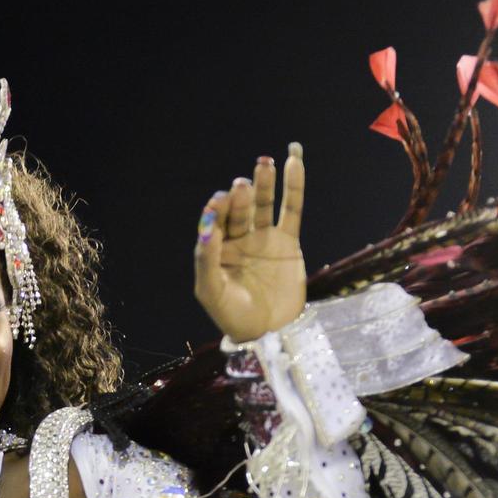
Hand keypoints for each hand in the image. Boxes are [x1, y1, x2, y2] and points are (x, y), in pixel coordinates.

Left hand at [194, 143, 306, 340]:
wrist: (269, 333)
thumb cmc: (233, 316)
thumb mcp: (212, 292)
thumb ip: (206, 260)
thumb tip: (205, 229)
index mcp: (217, 250)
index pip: (215, 222)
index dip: (218, 210)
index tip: (220, 201)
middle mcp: (239, 240)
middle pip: (240, 211)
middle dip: (240, 198)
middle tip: (241, 187)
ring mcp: (265, 239)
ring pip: (264, 205)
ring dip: (264, 184)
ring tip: (264, 163)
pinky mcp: (288, 242)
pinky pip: (292, 210)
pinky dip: (293, 187)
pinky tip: (293, 163)